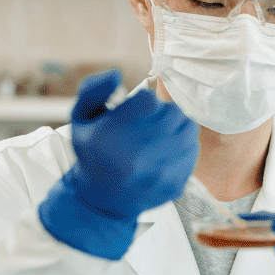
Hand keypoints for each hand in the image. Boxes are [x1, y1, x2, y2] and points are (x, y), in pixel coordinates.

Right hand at [39, 70, 197, 258]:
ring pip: (188, 128)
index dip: (143, 102)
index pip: (149, 100)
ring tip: (160, 135)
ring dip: (176, 126)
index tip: (136, 111)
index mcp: (112, 137)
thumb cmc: (93, 153)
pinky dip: (183, 146)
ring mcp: (159, 173)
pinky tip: (166, 152)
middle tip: (150, 122)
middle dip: (162, 112)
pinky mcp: (175, 184)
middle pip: (172, 112)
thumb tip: (117, 75)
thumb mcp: (81, 118)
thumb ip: (93, 89)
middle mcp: (138, 156)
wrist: (101, 200)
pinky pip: (193, 150)